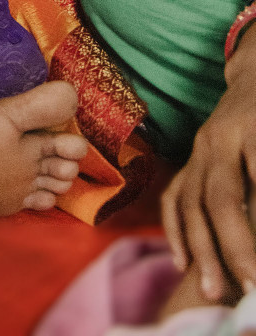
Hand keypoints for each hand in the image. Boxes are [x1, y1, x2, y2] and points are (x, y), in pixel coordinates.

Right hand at [162, 49, 255, 299]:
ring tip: (216, 293)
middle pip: (220, 198)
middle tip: (252, 289)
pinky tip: (184, 264)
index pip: (255, 182)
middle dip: (235, 248)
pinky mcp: (189, 159)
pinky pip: (174, 197)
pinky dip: (176, 231)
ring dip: (202, 250)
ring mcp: (198, 149)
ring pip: (191, 202)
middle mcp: (219, 139)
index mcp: (253, 129)